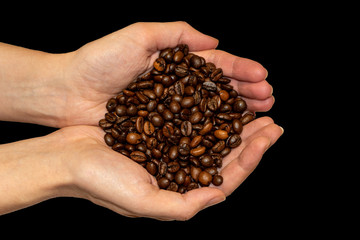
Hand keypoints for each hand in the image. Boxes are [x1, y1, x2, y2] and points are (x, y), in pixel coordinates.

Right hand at [55, 117, 280, 219]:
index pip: (226, 179)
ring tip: (254, 110)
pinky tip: (220, 102)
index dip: (251, 159)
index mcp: (179, 193)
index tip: (270, 136)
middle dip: (251, 140)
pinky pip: (189, 123)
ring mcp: (168, 152)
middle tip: (272, 121)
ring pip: (210, 138)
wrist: (66, 158)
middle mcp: (178, 174)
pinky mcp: (157, 133)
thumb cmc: (99, 182)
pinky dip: (207, 113)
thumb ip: (183, 206)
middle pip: (224, 158)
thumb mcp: (143, 202)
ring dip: (233, 125)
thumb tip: (218, 198)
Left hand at [58, 21, 273, 126]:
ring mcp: (169, 110)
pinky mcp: (158, 130)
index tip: (263, 77)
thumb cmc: (98, 61)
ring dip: (234, 113)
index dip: (241, 70)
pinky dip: (210, 133)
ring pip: (209, 112)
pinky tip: (227, 136)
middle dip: (245, 93)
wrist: (68, 91)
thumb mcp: (138, 35)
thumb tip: (214, 41)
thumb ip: (176, 33)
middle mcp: (177, 87)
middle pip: (218, 89)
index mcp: (176, 63)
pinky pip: (189, 131)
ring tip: (258, 116)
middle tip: (269, 100)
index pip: (215, 65)